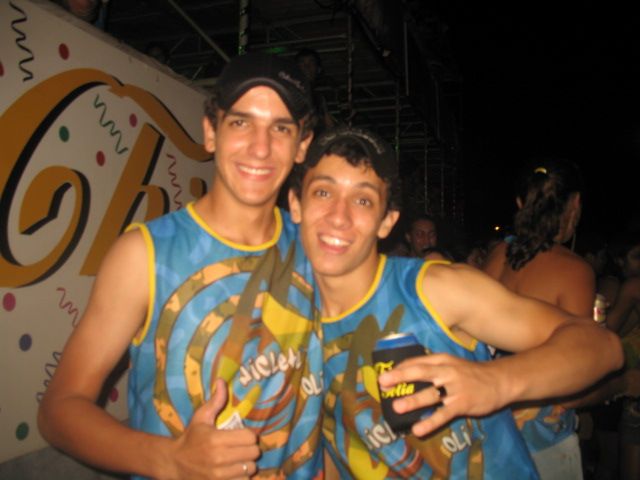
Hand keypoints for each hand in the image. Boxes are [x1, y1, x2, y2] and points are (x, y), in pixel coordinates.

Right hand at [169, 379, 259, 478]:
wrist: (174, 464)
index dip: (249, 435)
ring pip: (250, 469)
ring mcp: (219, 475)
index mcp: (216, 439)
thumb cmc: (191, 438)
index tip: (242, 435)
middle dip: (250, 449)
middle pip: (253, 453)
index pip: (250, 438)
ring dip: (247, 464)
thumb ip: (216, 401)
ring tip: (239, 459)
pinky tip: (235, 470)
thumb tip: (221, 380)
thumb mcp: (201, 418)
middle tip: (242, 447)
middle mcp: (219, 458)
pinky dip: (242, 476)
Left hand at [377, 354, 504, 437]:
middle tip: (382, 382)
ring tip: (397, 407)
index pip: (417, 362)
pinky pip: (443, 414)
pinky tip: (418, 429)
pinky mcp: (462, 404)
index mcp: (441, 360)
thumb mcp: (451, 364)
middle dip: (400, 376)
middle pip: (420, 372)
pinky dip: (430, 422)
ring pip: (430, 394)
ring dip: (413, 401)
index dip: (399, 368)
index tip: (384, 375)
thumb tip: (407, 372)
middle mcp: (446, 371)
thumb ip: (433, 367)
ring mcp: (454, 388)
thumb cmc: (471, 373)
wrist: (500, 381)